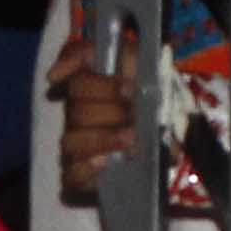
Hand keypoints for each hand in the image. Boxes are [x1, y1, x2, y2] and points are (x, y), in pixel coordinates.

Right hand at [47, 25, 137, 204]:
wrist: (178, 127)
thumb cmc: (152, 90)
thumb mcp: (133, 56)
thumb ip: (89, 53)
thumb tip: (52, 75)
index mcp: (88, 90)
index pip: (78, 85)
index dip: (102, 87)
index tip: (129, 89)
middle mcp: (78, 118)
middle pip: (76, 113)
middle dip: (110, 112)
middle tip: (135, 114)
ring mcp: (79, 148)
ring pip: (70, 143)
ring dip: (102, 139)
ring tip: (131, 138)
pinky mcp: (85, 176)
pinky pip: (71, 177)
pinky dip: (84, 170)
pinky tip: (103, 163)